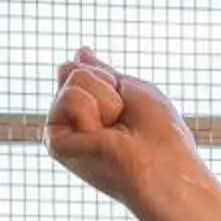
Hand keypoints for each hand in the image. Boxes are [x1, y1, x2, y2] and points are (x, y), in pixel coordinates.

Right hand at [44, 47, 201, 210]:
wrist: (164, 168)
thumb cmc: (161, 136)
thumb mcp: (134, 90)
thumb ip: (103, 72)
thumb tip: (79, 52)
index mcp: (92, 113)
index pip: (82, 71)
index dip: (110, 78)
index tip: (127, 103)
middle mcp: (74, 124)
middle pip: (74, 71)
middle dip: (107, 85)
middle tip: (123, 119)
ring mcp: (63, 134)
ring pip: (72, 78)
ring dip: (105, 98)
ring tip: (115, 129)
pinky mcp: (55, 145)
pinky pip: (70, 97)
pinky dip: (94, 110)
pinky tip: (102, 138)